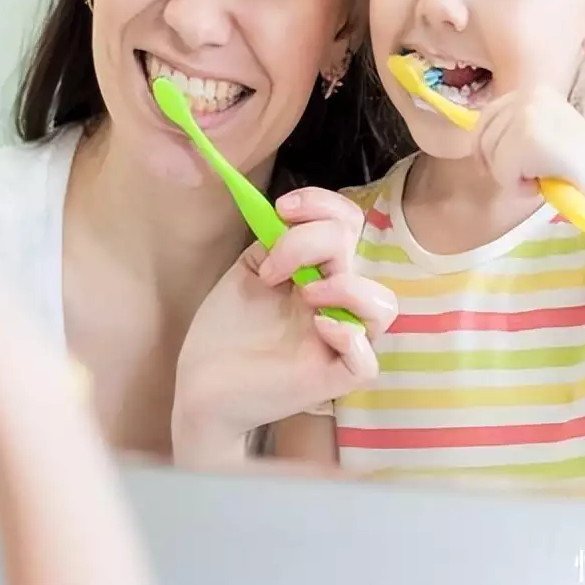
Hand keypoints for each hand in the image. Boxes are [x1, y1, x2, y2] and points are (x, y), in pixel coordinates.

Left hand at [173, 187, 396, 463]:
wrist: (201, 380)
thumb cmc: (227, 327)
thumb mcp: (251, 269)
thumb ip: (276, 241)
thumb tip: (290, 213)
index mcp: (320, 271)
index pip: (349, 223)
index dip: (324, 205)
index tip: (282, 209)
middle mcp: (336, 302)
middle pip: (356, 250)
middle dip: (309, 242)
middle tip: (270, 269)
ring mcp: (338, 340)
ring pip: (383, 305)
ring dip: (345, 287)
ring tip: (303, 295)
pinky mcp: (331, 378)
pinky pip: (366, 360)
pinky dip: (348, 337)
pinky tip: (317, 327)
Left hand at [472, 86, 584, 197]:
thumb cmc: (573, 163)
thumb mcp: (542, 132)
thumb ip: (513, 129)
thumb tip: (475, 143)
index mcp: (533, 91)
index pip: (487, 115)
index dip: (484, 144)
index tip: (494, 164)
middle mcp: (528, 96)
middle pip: (482, 135)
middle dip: (496, 163)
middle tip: (525, 176)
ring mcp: (527, 114)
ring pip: (490, 154)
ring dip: (509, 177)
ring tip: (538, 178)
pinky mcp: (527, 137)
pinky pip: (502, 171)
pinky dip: (516, 187)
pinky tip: (540, 184)